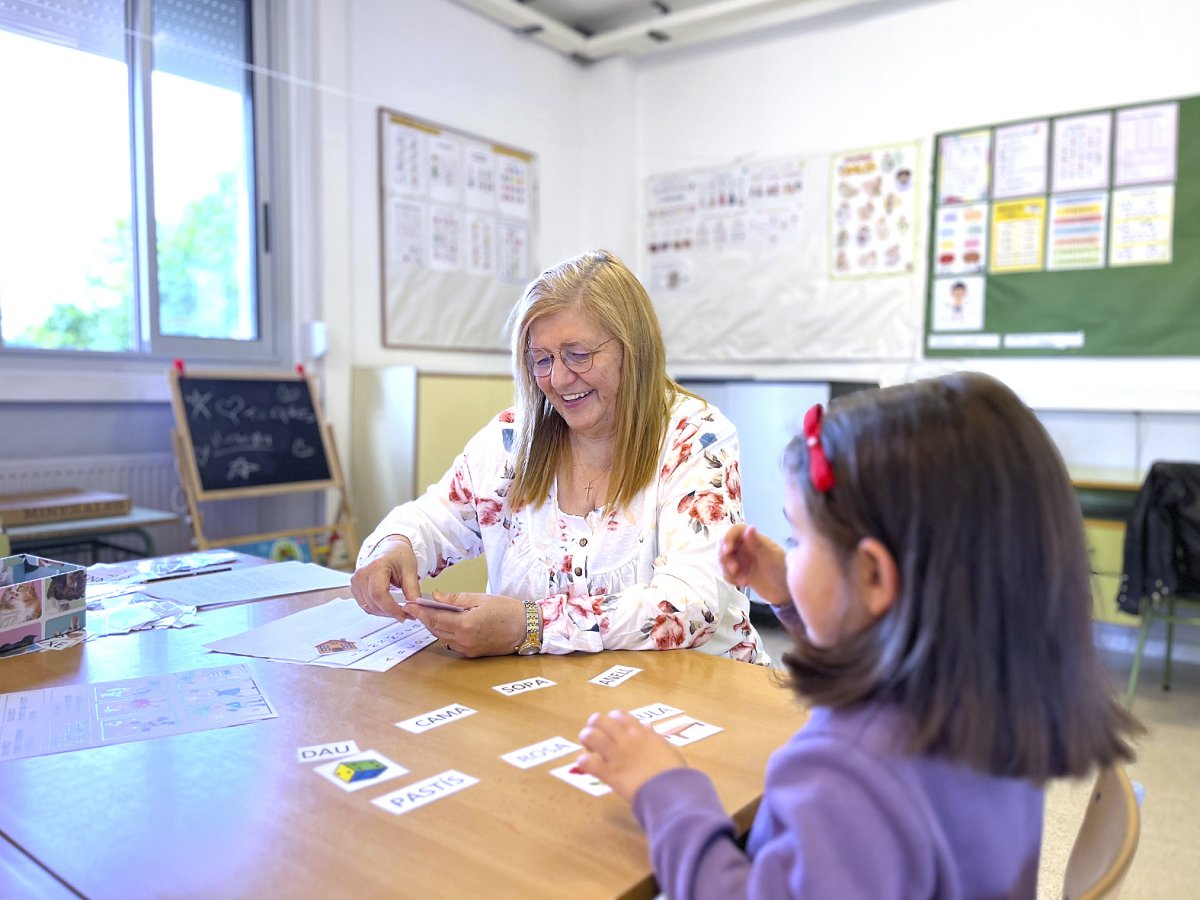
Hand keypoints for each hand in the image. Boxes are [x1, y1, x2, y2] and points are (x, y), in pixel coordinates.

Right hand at [350, 537, 419, 619]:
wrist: (390, 549)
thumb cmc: (399, 556)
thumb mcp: (410, 571)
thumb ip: (413, 590)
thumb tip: (415, 608)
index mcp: (375, 567)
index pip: (379, 594)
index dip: (391, 608)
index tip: (404, 615)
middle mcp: (361, 574)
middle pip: (373, 602)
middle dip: (390, 612)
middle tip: (406, 614)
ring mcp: (356, 582)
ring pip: (369, 607)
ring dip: (385, 613)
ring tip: (399, 610)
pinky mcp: (355, 588)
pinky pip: (366, 606)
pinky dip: (378, 610)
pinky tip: (389, 607)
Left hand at [401, 592, 526, 657]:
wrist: (525, 628)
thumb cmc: (507, 610)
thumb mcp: (480, 598)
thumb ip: (455, 598)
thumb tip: (436, 596)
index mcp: (465, 624)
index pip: (434, 618)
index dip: (419, 611)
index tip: (409, 605)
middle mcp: (464, 640)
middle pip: (435, 629)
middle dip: (425, 618)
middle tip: (416, 607)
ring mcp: (467, 649)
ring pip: (442, 637)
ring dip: (435, 625)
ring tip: (431, 613)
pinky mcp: (472, 654)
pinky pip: (452, 643)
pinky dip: (446, 632)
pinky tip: (448, 623)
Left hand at [575, 710, 686, 802]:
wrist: (672, 791)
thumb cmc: (674, 772)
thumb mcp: (667, 749)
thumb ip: (654, 737)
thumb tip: (648, 727)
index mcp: (640, 733)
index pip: (618, 715)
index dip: (611, 720)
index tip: (613, 731)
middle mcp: (626, 740)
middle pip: (599, 720)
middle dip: (594, 727)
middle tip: (597, 740)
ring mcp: (616, 755)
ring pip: (590, 736)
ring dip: (586, 741)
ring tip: (591, 751)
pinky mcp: (610, 773)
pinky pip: (588, 762)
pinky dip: (583, 762)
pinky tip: (586, 766)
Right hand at [719, 524, 790, 604]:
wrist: (787, 593)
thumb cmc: (783, 571)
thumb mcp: (771, 557)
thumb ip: (758, 544)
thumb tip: (749, 527)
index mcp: (754, 539)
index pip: (734, 530)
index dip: (727, 538)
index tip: (727, 551)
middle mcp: (745, 547)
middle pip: (724, 545)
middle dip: (724, 558)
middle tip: (734, 569)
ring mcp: (742, 560)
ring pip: (723, 559)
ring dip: (727, 570)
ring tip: (742, 581)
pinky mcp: (740, 572)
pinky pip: (727, 572)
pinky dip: (731, 579)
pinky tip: (743, 584)